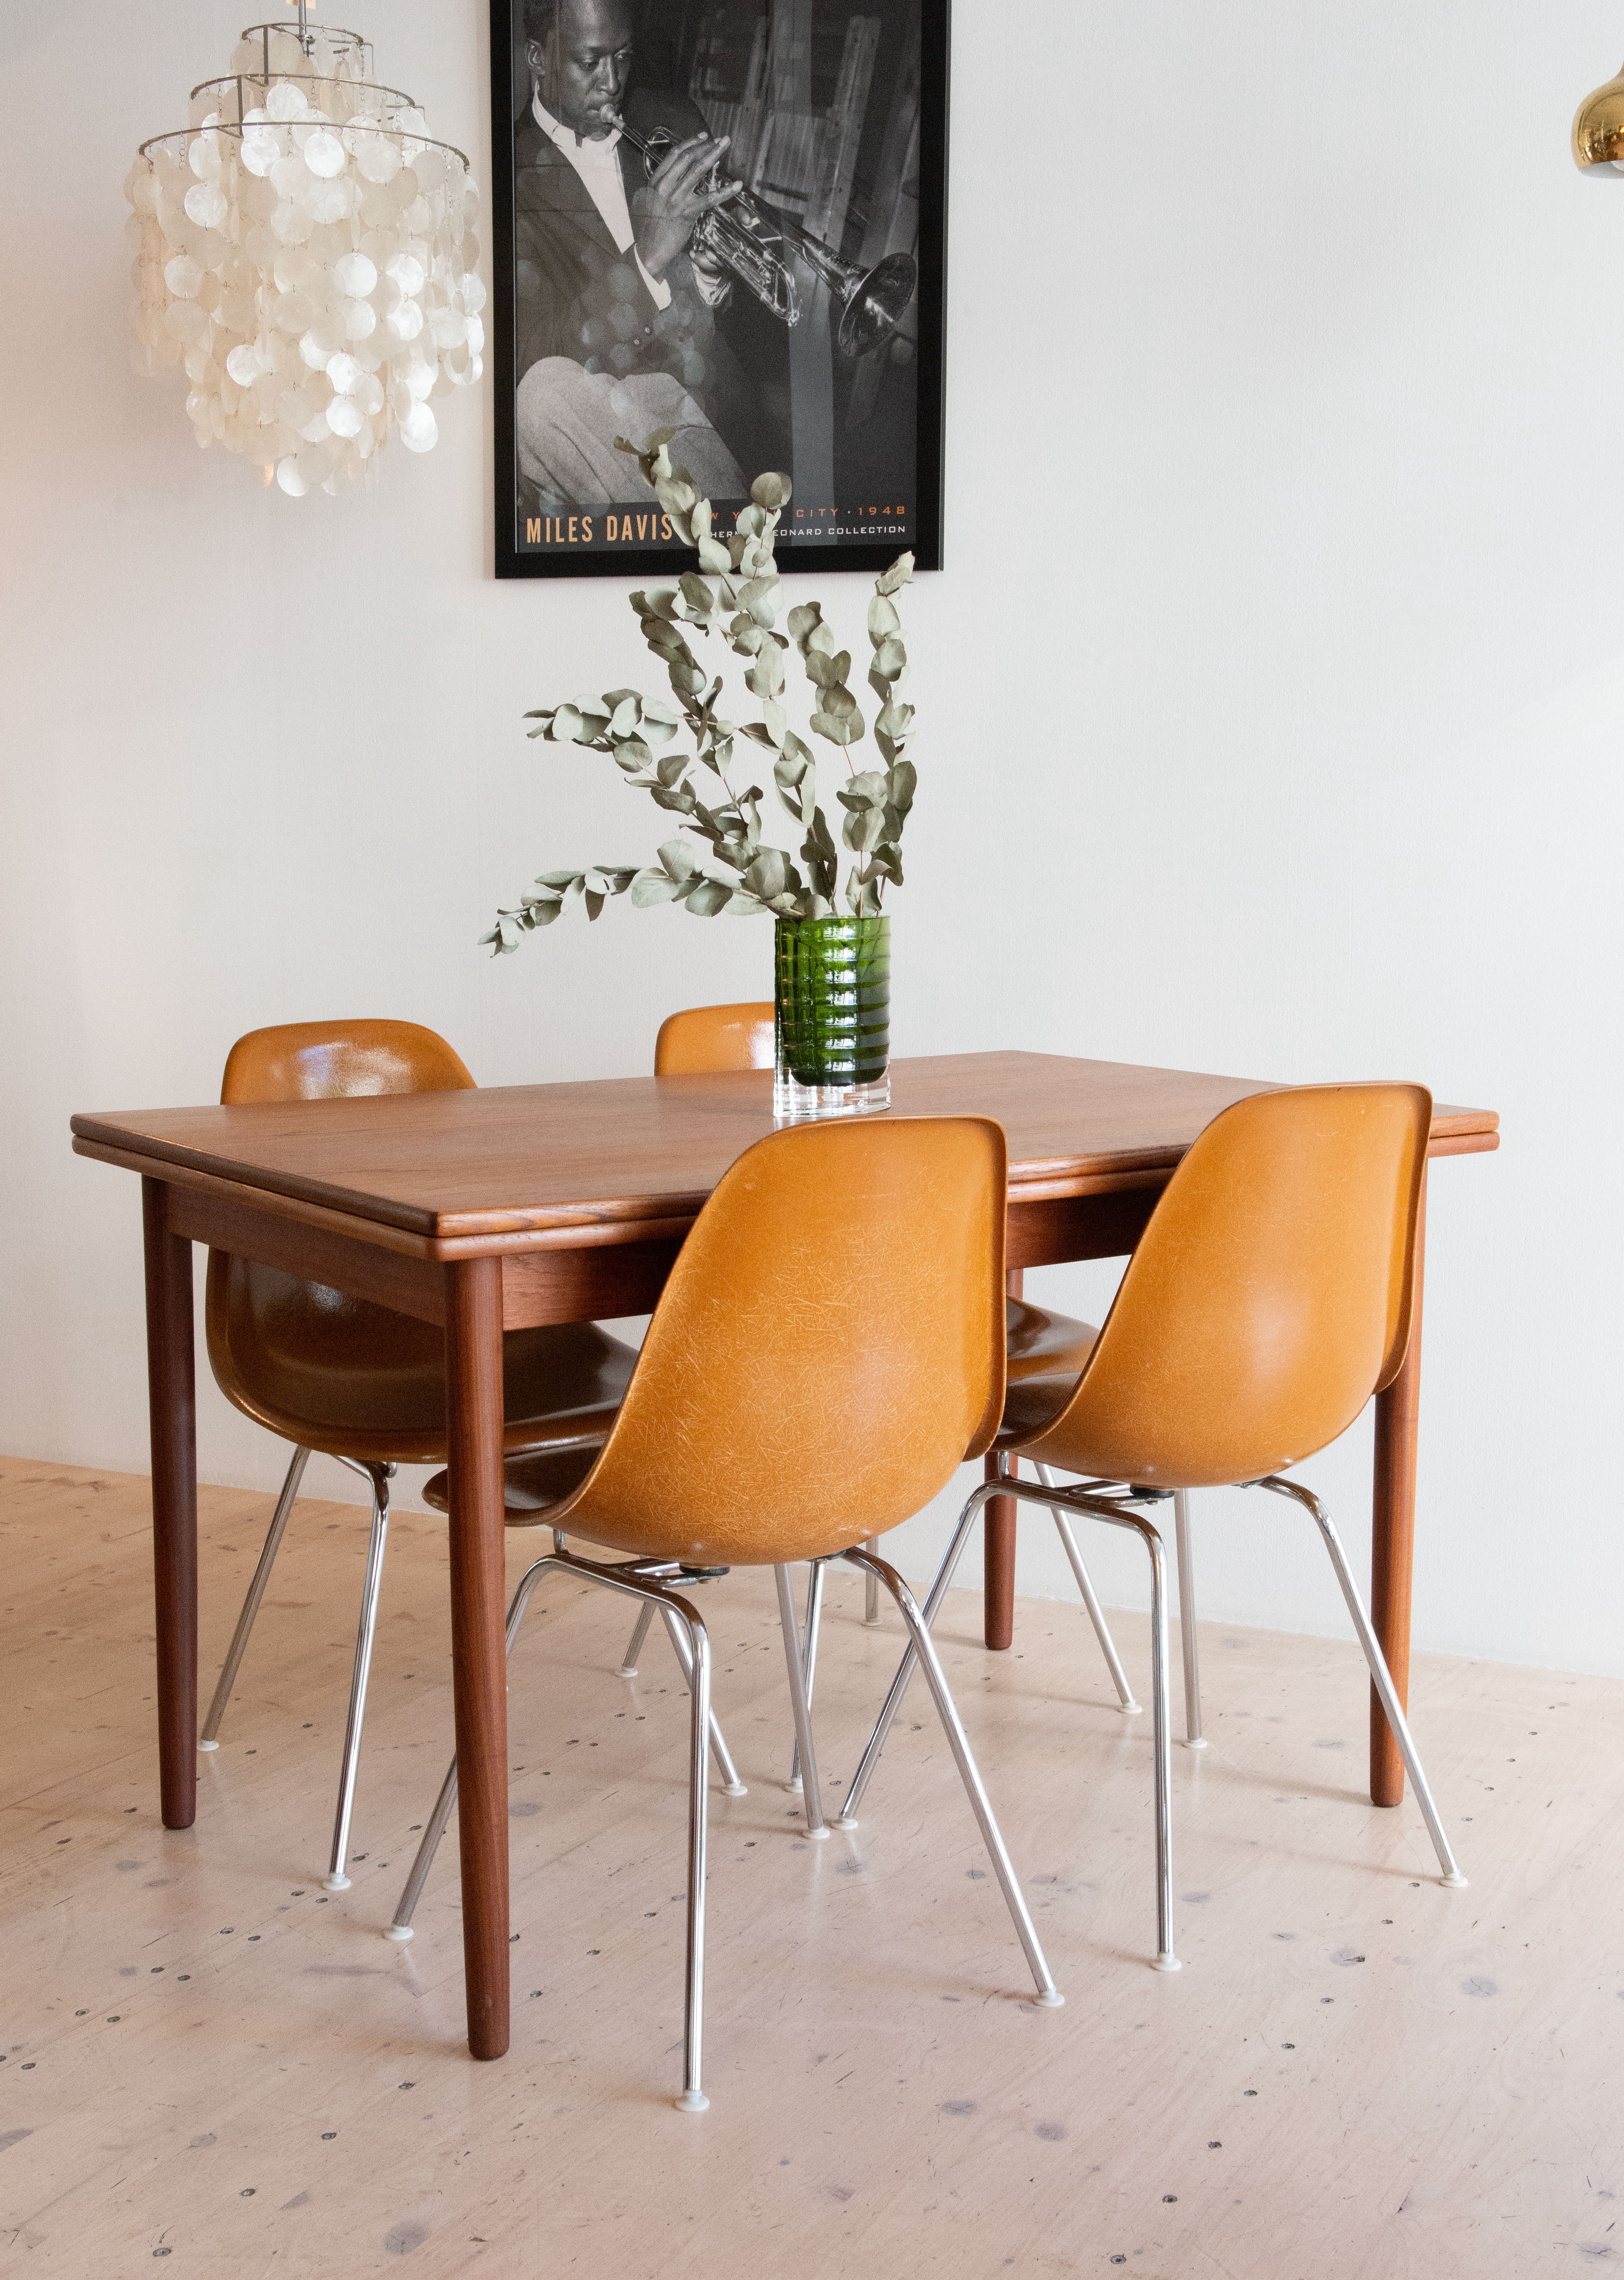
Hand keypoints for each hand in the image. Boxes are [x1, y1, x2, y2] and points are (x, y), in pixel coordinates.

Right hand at [630, 134, 739, 279]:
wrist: (649, 250)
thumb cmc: (652, 228)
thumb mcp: (652, 201)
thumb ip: (663, 187)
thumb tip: (678, 176)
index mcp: (656, 182)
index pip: (674, 155)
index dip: (691, 143)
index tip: (704, 137)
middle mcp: (665, 186)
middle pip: (687, 158)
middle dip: (706, 145)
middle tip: (720, 140)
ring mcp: (676, 199)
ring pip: (697, 170)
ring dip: (714, 155)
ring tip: (725, 146)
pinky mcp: (687, 213)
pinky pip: (709, 199)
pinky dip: (725, 191)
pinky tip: (736, 185)